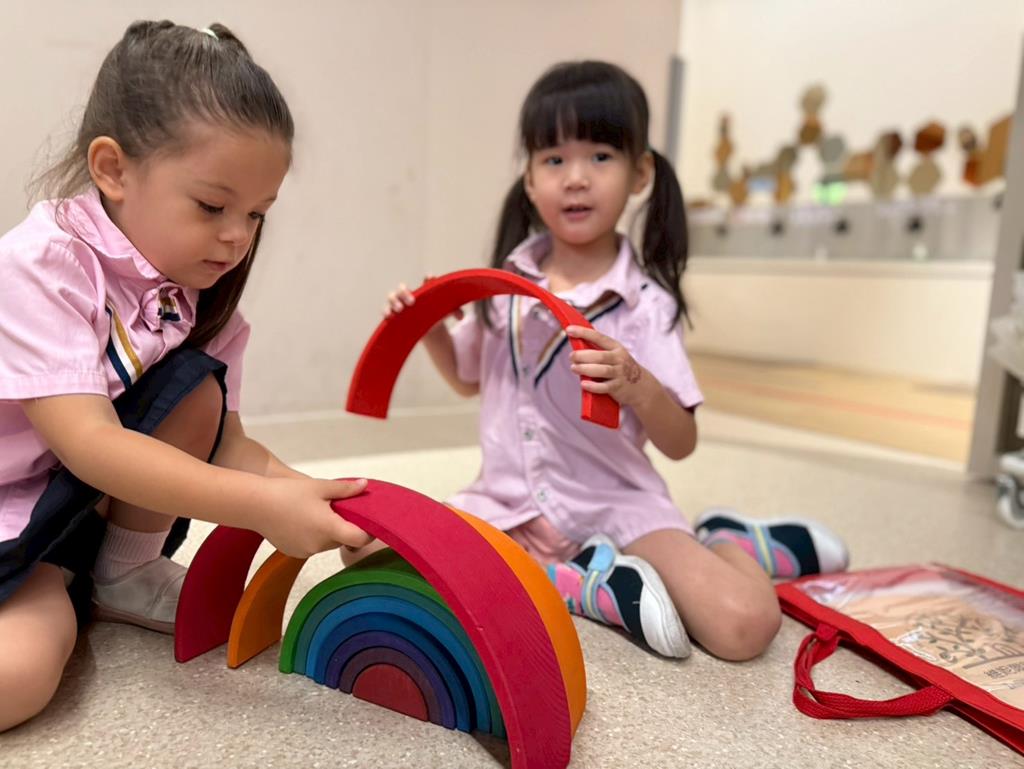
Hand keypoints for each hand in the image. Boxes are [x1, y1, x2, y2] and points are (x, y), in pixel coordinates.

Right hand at [255, 477, 373, 558]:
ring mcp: (306, 551)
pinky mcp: (294, 553)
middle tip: (339, 509)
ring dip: (329, 532)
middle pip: (342, 539)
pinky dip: (314, 536)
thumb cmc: (288, 493)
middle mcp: (319, 544)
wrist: (254, 505)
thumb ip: (345, 489)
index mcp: (328, 528)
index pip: (359, 539)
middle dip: (344, 526)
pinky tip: (303, 520)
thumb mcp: (320, 487)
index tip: (369, 524)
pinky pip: (312, 546)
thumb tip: (365, 485)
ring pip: (327, 543)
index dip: (368, 533)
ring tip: (318, 512)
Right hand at [383, 278, 463, 340]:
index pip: (426, 281)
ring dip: (393, 302)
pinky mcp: (395, 315)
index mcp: (425, 291)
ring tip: (400, 310)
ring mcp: (400, 304)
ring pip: (391, 298)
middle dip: (404, 293)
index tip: (430, 278)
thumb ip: (454, 312)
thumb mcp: (446, 313)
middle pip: (402, 288)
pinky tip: (390, 316)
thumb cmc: (437, 316)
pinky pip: (385, 310)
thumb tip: (460, 316)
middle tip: (412, 302)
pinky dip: (386, 312)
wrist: (429, 330)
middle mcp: (410, 295)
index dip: (428, 279)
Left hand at [566, 325, 653, 407]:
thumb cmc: (620, 367)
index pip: (599, 337)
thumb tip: (575, 345)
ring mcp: (619, 373)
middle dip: (583, 355)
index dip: (584, 333)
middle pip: (599, 356)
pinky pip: (604, 387)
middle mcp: (619, 359)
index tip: (569, 330)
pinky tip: (583, 384)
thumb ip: (598, 350)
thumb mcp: (614, 354)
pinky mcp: (618, 387)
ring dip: (585, 369)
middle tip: (571, 357)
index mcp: (615, 347)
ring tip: (574, 368)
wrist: (641, 385)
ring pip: (602, 370)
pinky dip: (593, 386)